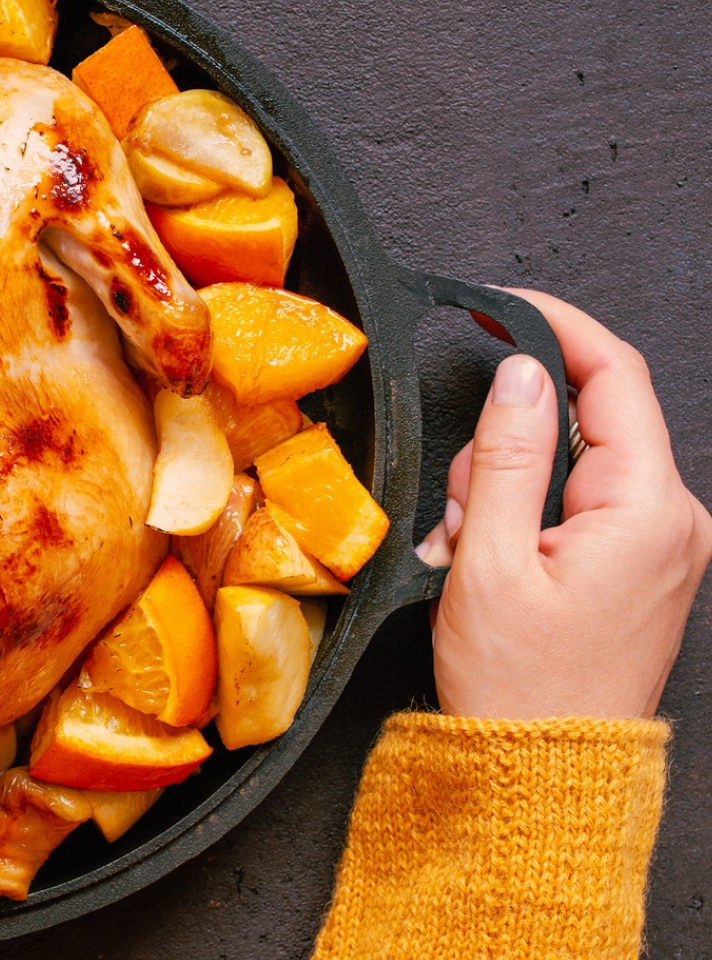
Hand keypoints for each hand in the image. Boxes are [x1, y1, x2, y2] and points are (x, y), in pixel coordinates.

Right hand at [414, 290, 711, 719]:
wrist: (542, 774)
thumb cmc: (520, 686)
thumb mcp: (491, 560)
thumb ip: (508, 454)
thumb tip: (521, 373)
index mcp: (649, 509)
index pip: (614, 376)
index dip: (556, 329)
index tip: (499, 308)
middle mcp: (674, 520)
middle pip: (583, 424)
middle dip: (505, 451)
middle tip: (464, 517)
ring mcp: (662, 546)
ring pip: (571, 467)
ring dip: (505, 496)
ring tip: (475, 561)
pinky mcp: (640, 567)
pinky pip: (576, 508)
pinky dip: (523, 523)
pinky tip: (494, 569)